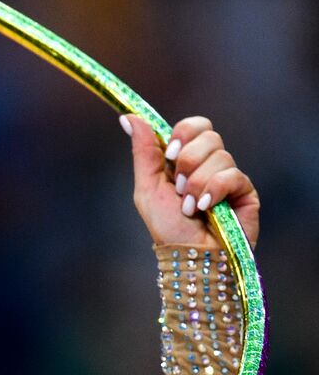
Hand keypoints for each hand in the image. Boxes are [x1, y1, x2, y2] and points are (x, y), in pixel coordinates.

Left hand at [121, 114, 259, 250]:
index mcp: (185, 159)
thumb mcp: (147, 188)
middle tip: (179, 186)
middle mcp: (209, 164)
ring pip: (220, 155)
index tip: (170, 154)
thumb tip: (128, 117)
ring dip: (197, 183)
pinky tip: (206, 207)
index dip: (185, 132)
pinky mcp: (245, 192)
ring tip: (190, 207)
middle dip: (188, 161)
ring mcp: (229, 177)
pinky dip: (215, 191)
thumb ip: (143, 151)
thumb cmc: (167, 228)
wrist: (189, 256)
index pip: (195, 126)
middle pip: (209, 135)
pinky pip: (233, 175)